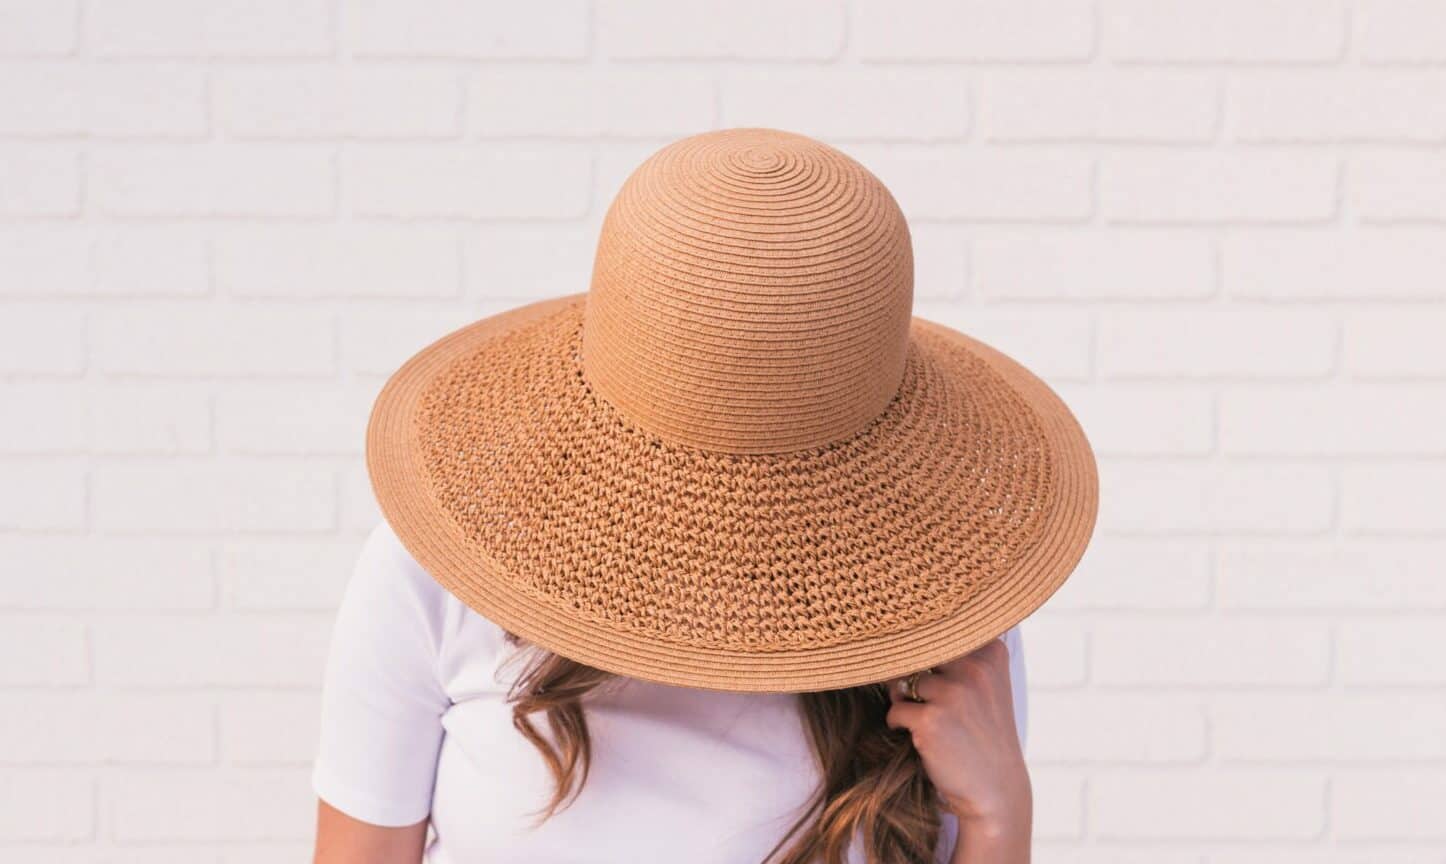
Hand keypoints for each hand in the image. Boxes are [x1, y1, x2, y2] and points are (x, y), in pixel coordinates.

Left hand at [885, 638, 1031, 833]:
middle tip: (919, 697)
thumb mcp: (985, 686)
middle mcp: (974, 667)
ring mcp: (953, 693)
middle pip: (916, 652)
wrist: (995, 789)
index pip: (940, 631)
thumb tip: (900, 637)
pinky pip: (896, 710)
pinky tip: (921, 737)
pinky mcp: (931, 720)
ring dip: (903, 700)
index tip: (926, 664)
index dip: (925, 648)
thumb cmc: (983, 734)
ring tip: (924, 719)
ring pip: (902, 681)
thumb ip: (957, 657)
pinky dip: (900, 724)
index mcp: (991, 653)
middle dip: (909, 673)